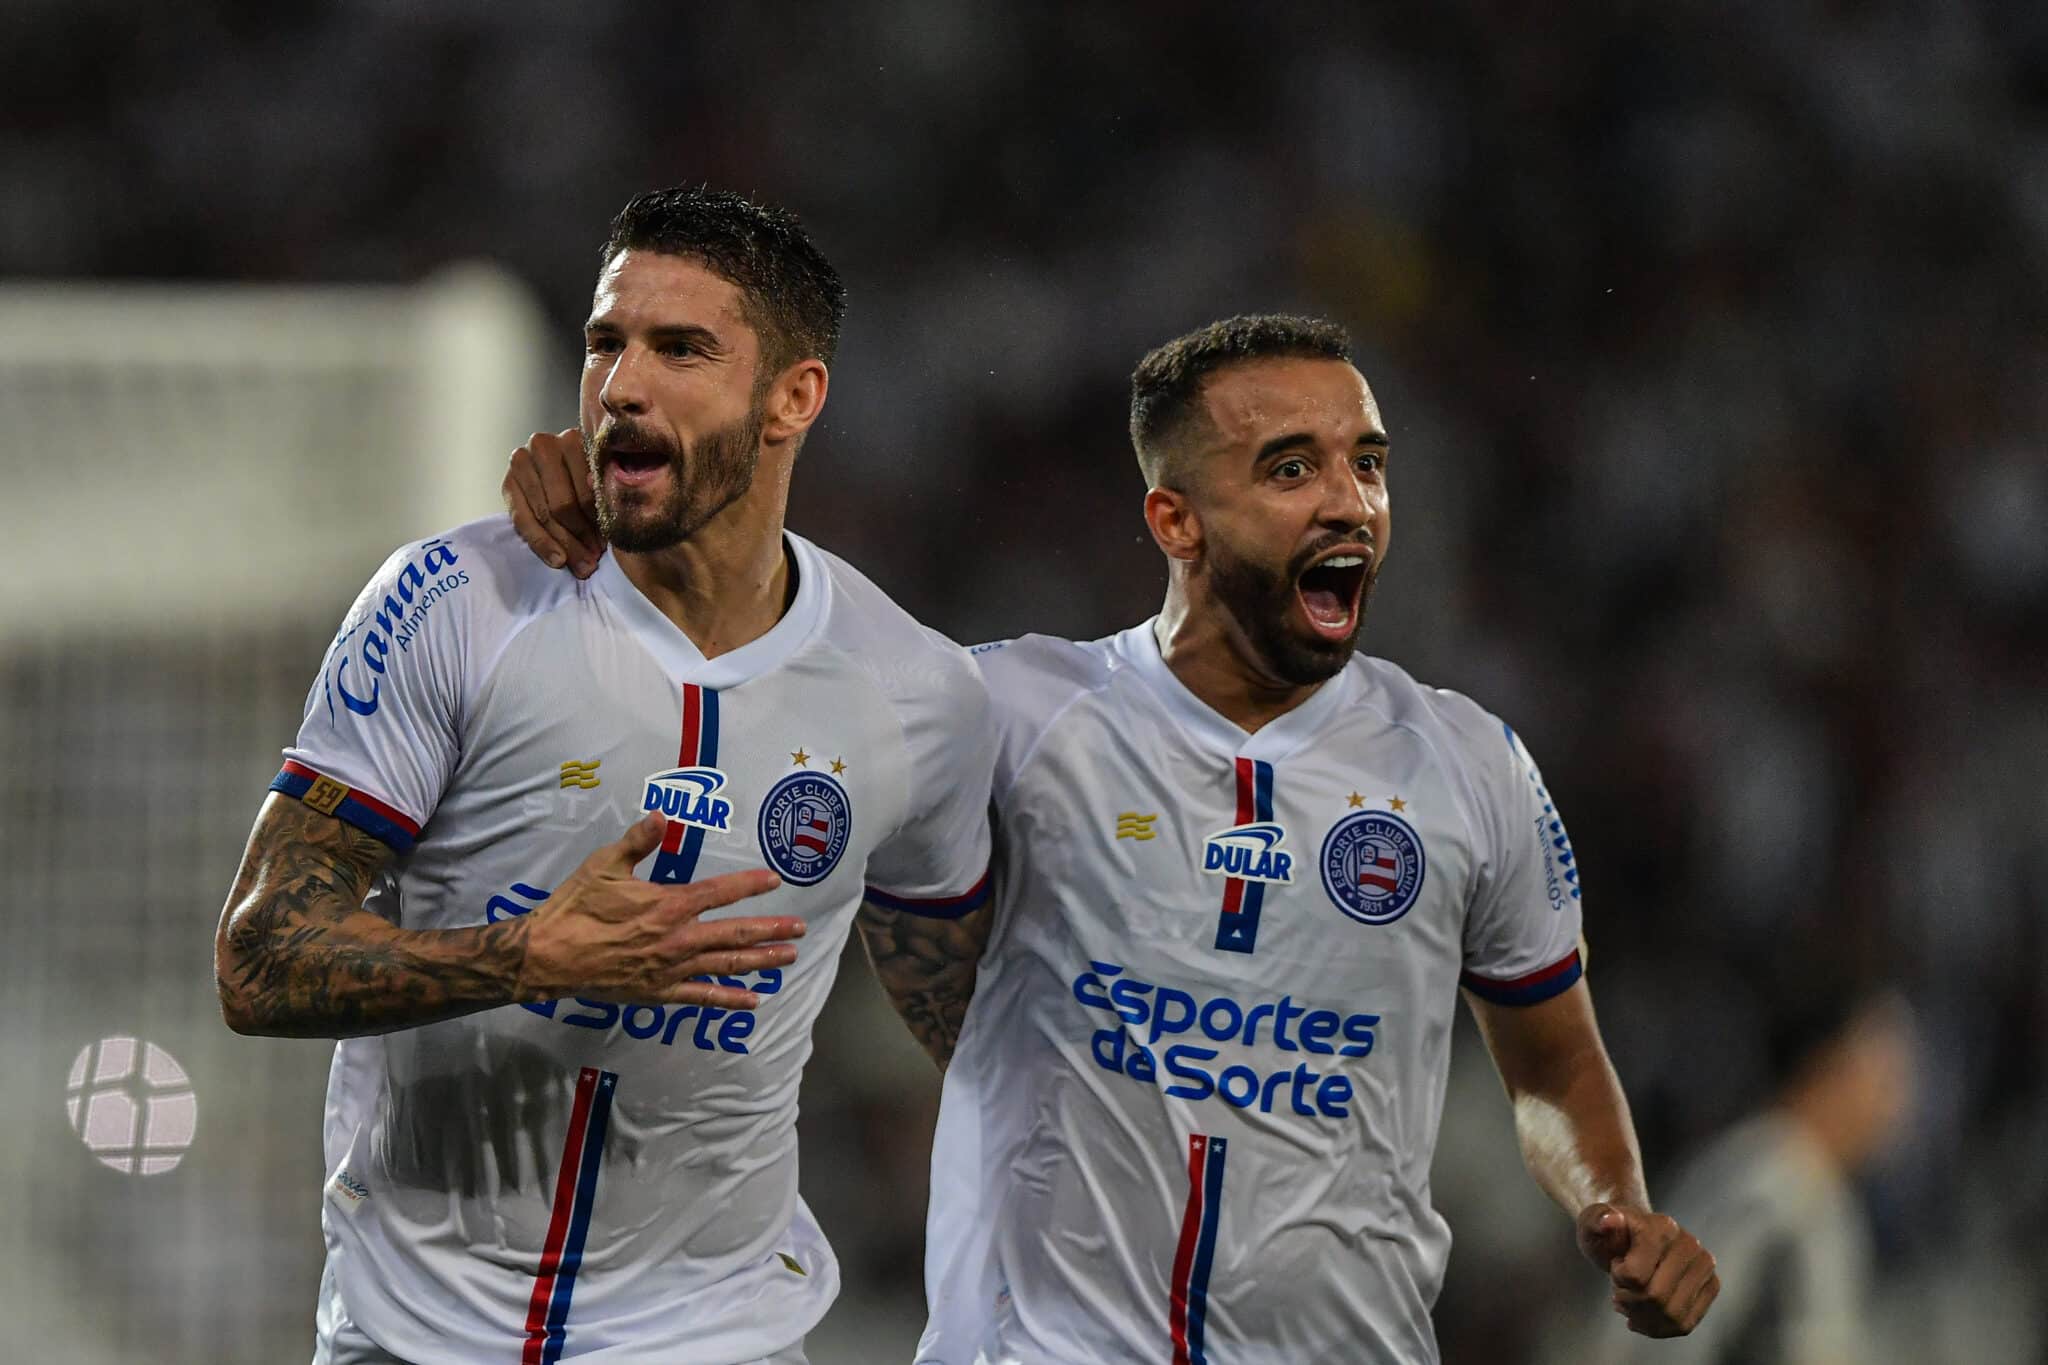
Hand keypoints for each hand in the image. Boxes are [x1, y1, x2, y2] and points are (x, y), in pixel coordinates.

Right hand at [503, 427, 603, 576]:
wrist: (552, 474)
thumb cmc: (588, 481)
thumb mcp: (601, 481)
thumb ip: (601, 485)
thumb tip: (594, 486)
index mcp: (575, 439)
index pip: (587, 490)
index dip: (599, 522)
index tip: (607, 546)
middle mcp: (544, 444)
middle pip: (563, 504)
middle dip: (580, 538)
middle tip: (593, 561)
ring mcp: (522, 461)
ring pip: (544, 514)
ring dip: (564, 544)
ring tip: (581, 565)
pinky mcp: (508, 481)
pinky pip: (523, 519)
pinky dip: (542, 543)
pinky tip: (557, 560)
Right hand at [518, 812, 802, 1008]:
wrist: (550, 956)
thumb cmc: (576, 907)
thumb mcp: (605, 864)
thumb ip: (638, 841)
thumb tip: (663, 815)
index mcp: (669, 904)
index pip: (721, 892)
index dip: (750, 885)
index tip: (774, 880)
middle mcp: (679, 939)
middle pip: (736, 933)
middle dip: (771, 930)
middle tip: (800, 929)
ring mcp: (672, 969)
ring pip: (727, 965)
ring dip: (762, 962)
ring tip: (789, 958)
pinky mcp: (660, 993)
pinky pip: (702, 998)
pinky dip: (729, 999)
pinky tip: (753, 1001)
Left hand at [1577, 1202, 1718, 1337]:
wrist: (1630, 1236)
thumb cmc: (1608, 1233)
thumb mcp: (1591, 1224)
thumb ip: (1595, 1220)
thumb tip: (1610, 1220)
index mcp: (1662, 1226)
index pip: (1636, 1276)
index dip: (1619, 1278)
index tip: (1616, 1264)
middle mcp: (1689, 1244)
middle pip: (1655, 1298)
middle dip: (1629, 1300)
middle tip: (1621, 1288)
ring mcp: (1704, 1265)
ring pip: (1672, 1316)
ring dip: (1643, 1316)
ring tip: (1631, 1300)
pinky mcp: (1711, 1285)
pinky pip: (1685, 1325)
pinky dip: (1658, 1327)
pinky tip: (1642, 1315)